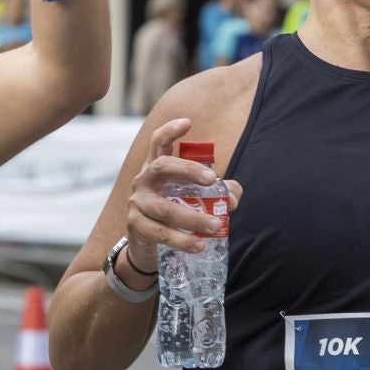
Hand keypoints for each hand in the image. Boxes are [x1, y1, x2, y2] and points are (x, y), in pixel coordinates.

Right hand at [123, 118, 242, 271]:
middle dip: (187, 170)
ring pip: (166, 208)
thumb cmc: (174, 215)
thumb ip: (218, 194)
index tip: (188, 123)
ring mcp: (138, 204)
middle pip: (161, 166)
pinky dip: (183, 240)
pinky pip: (162, 233)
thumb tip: (232, 199)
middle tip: (211, 179)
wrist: (147, 246)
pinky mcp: (137, 226)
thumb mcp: (194, 199)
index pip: (159, 142)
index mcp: (157, 169)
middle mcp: (143, 181)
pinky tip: (199, 245)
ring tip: (215, 226)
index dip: (171, 130)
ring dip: (193, 218)